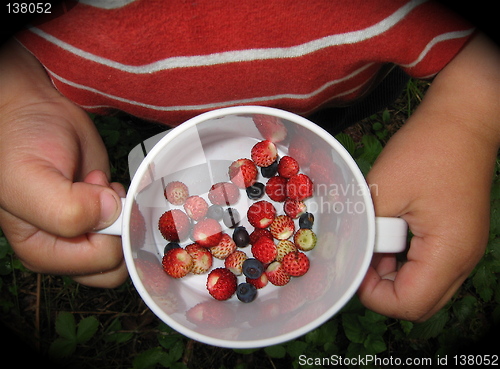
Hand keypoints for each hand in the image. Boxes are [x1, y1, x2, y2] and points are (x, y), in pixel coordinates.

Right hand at [0, 41, 127, 287]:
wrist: (33, 112)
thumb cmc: (20, 142)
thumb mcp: (28, 178)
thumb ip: (67, 209)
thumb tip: (110, 214)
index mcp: (42, 252)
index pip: (99, 264)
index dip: (110, 231)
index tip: (94, 193)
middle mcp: (65, 249)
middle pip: (117, 262)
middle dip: (120, 225)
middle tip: (102, 190)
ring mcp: (87, 232)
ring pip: (127, 246)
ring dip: (125, 214)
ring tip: (102, 186)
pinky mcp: (103, 213)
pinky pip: (130, 224)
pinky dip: (128, 204)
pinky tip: (107, 185)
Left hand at [357, 33, 499, 320]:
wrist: (462, 120)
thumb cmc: (425, 150)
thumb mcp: (384, 190)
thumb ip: (366, 230)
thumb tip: (349, 257)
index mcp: (449, 253)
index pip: (409, 304)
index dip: (373, 294)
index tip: (354, 265)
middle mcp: (462, 260)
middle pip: (418, 303)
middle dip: (382, 288)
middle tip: (361, 255)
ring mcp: (464, 250)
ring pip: (424, 286)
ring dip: (391, 272)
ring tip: (373, 239)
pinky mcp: (458, 237)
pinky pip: (429, 265)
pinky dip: (404, 259)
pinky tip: (387, 231)